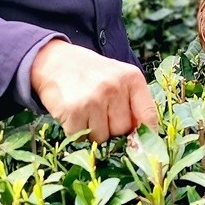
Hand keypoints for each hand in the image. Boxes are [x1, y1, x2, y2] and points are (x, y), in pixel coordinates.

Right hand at [30, 39, 159, 143]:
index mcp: (132, 78)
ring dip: (93, 132)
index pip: (149, 116)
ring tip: (86, 112)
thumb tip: (142, 141)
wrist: (55, 61)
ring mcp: (93, 98)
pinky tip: (74, 115)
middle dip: (112, 129)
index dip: (145, 135)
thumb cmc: (91, 74)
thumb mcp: (118, 79)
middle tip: (100, 114)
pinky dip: (76, 132)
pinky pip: (81, 138)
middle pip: (123, 131)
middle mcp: (114, 86)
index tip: (140, 143)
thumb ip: (133, 104)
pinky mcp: (74, 110)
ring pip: (102, 138)